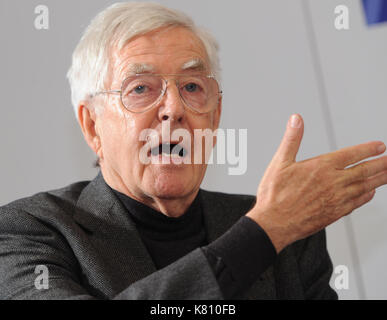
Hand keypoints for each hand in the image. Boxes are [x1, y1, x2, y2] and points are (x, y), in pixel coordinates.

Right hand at [247, 114, 386, 252]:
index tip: (380, 146)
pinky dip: (367, 196)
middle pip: (365, 170)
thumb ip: (292, 139)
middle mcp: (333, 182)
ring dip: (380, 179)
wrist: (274, 224)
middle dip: (382, 163)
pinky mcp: (335, 214)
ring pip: (365, 187)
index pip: (351, 154)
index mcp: (321, 167)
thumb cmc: (274, 195)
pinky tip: (370, 193)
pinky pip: (357, 203)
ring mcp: (336, 199)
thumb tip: (296, 120)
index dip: (368, 149)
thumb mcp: (279, 162)